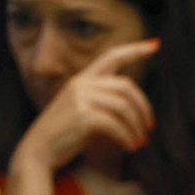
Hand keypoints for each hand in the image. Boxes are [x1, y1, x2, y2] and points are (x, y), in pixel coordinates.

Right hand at [10, 38, 159, 173]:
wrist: (39, 150)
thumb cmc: (65, 133)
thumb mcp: (83, 109)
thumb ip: (104, 101)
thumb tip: (135, 108)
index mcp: (83, 79)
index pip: (112, 57)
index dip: (135, 50)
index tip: (155, 45)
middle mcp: (82, 84)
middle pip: (126, 87)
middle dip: (144, 107)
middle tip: (150, 126)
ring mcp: (81, 98)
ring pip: (124, 107)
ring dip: (136, 127)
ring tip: (139, 141)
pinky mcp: (83, 116)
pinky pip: (116, 125)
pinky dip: (127, 137)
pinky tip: (130, 147)